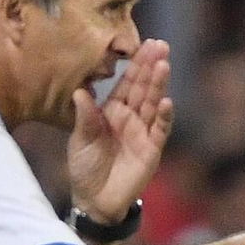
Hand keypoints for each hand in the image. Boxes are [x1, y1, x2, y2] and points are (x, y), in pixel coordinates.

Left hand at [67, 39, 174, 222]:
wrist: (95, 200)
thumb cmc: (85, 168)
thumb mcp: (80, 141)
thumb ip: (85, 117)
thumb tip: (80, 91)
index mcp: (112, 111)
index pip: (126, 83)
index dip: (135, 64)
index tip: (143, 43)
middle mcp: (130, 118)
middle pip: (143, 88)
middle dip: (151, 66)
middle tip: (160, 45)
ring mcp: (143, 133)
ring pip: (152, 103)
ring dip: (159, 84)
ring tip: (164, 64)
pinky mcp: (151, 149)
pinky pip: (159, 129)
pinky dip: (163, 116)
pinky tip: (165, 101)